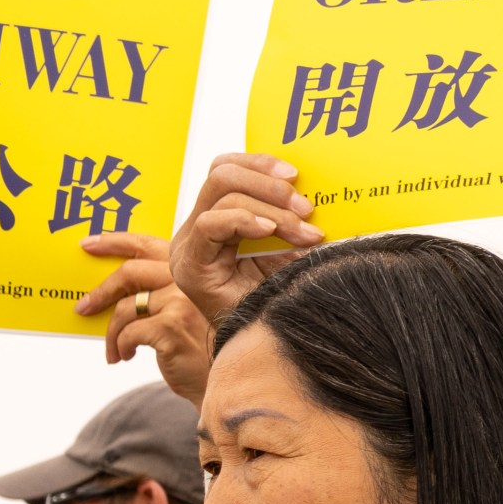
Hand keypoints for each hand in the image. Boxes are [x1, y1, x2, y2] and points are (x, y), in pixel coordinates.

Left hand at [71, 231, 217, 403]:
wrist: (219, 377)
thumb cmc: (195, 345)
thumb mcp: (177, 310)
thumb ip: (153, 292)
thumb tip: (105, 290)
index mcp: (186, 269)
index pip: (146, 245)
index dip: (114, 242)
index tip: (88, 245)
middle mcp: (187, 279)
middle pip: (129, 272)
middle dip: (100, 292)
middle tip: (83, 308)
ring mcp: (180, 300)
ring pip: (125, 308)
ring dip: (111, 333)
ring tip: (115, 351)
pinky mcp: (172, 325)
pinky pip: (128, 333)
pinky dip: (120, 347)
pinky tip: (126, 356)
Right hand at [167, 154, 320, 327]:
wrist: (274, 342)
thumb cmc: (284, 293)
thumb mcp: (291, 240)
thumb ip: (290, 209)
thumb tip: (314, 179)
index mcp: (218, 218)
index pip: (226, 168)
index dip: (259, 162)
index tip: (297, 175)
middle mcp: (197, 230)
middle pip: (222, 174)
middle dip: (269, 183)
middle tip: (306, 207)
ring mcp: (188, 247)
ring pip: (221, 194)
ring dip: (271, 210)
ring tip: (303, 233)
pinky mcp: (188, 267)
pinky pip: (210, 224)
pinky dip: (244, 221)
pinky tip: (270, 233)